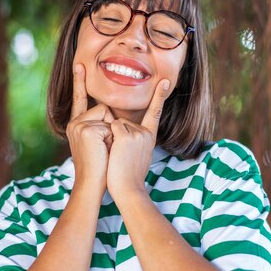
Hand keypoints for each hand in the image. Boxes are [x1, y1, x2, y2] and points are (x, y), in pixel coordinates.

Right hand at [66, 64, 113, 191]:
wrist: (92, 183)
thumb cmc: (99, 166)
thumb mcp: (98, 142)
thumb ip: (101, 126)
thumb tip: (111, 114)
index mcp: (76, 124)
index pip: (80, 99)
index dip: (79, 81)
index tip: (79, 64)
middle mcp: (74, 122)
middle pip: (103, 108)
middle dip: (111, 126)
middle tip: (103, 148)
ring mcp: (78, 125)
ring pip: (107, 114)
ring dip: (112, 132)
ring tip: (103, 150)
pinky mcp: (85, 130)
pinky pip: (109, 124)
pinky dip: (111, 138)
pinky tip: (102, 150)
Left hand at [107, 79, 170, 202]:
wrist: (128, 189)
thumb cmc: (129, 176)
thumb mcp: (138, 155)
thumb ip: (134, 139)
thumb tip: (121, 128)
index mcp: (150, 136)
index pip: (155, 112)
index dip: (160, 96)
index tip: (164, 81)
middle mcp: (146, 132)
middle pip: (123, 121)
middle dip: (116, 135)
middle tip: (120, 156)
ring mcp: (137, 133)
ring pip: (115, 123)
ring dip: (111, 137)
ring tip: (118, 156)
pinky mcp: (126, 136)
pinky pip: (110, 127)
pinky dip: (107, 137)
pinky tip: (114, 152)